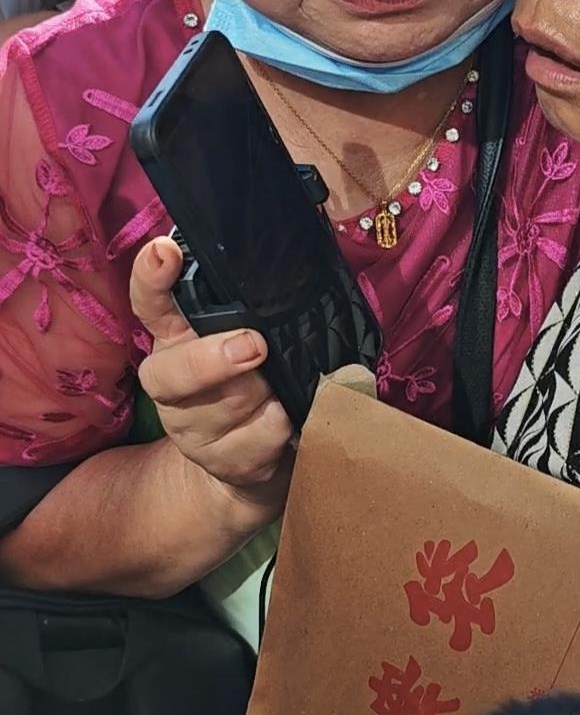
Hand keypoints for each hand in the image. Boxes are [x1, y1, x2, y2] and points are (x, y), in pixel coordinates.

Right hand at [131, 236, 292, 513]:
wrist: (246, 461)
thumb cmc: (249, 378)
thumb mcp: (242, 337)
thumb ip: (250, 308)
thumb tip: (288, 271)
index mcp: (174, 339)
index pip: (150, 304)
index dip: (151, 279)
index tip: (164, 251)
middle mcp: (170, 383)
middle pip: (173, 372)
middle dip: (213, 360)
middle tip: (254, 346)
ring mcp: (191, 429)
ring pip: (231, 405)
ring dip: (268, 391)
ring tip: (284, 385)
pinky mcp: (224, 462)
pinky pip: (262, 437)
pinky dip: (285, 424)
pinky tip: (293, 418)